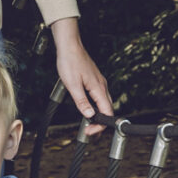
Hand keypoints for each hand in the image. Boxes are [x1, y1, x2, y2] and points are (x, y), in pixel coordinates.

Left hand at [48, 18, 114, 132]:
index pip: (107, 112)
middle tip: (90, 131)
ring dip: (99, 115)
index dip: (101, 125)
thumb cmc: (70, 61)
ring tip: (89, 124)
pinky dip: (96, 106)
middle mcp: (102, 86)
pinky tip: (88, 108)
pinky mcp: (94, 80)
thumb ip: (82, 101)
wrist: (69, 46)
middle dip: (101, 123)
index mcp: (99, 88)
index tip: (90, 131)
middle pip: (108, 110)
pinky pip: (99, 97)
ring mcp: (99, 83)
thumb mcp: (72, 85)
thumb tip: (89, 115)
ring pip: (104, 104)